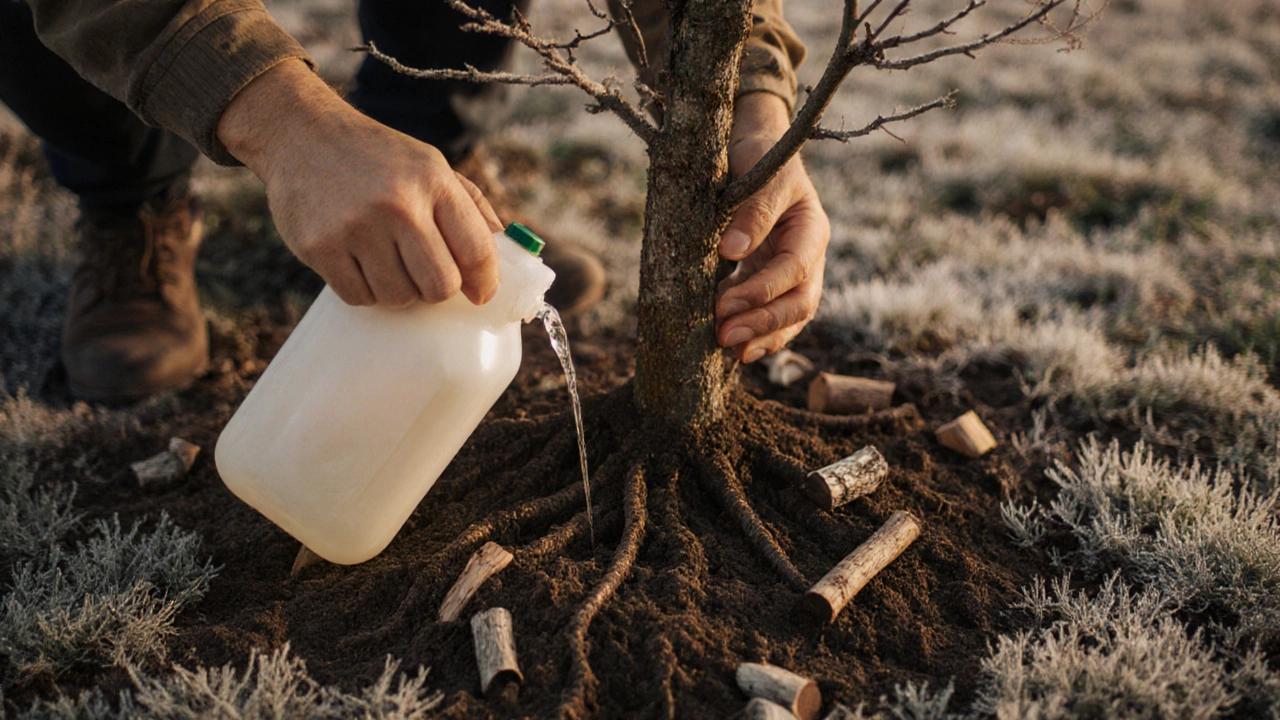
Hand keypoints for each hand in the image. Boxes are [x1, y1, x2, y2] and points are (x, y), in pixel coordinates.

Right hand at [217, 60, 502, 306]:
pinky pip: (359, 297)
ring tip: (388, 262)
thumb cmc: (376, 157)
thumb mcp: (429, 164)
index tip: (480, 293)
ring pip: (399, 297)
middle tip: (426, 276)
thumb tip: (503, 250)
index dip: (486, 282)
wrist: (300, 134)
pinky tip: (361, 264)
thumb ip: (469, 205)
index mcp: (432, 181)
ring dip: (399, 291)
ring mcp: (356, 227)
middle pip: (440, 285)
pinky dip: (365, 290)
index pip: (477, 251)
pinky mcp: (321, 247)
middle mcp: (398, 204)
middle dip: (438, 290)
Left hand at [716, 93, 829, 362]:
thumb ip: (752, 211)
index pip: (794, 269)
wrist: (757, 150)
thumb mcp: (760, 173)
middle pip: (799, 302)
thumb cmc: (760, 156)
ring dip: (761, 336)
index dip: (761, 291)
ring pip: (790, 316)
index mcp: (812, 228)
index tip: (723, 303)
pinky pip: (773, 314)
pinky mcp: (772, 279)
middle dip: (763, 324)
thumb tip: (731, 251)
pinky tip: (731, 347)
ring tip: (728, 349)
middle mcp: (809, 255)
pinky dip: (756, 333)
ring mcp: (794, 271)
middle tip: (723, 337)